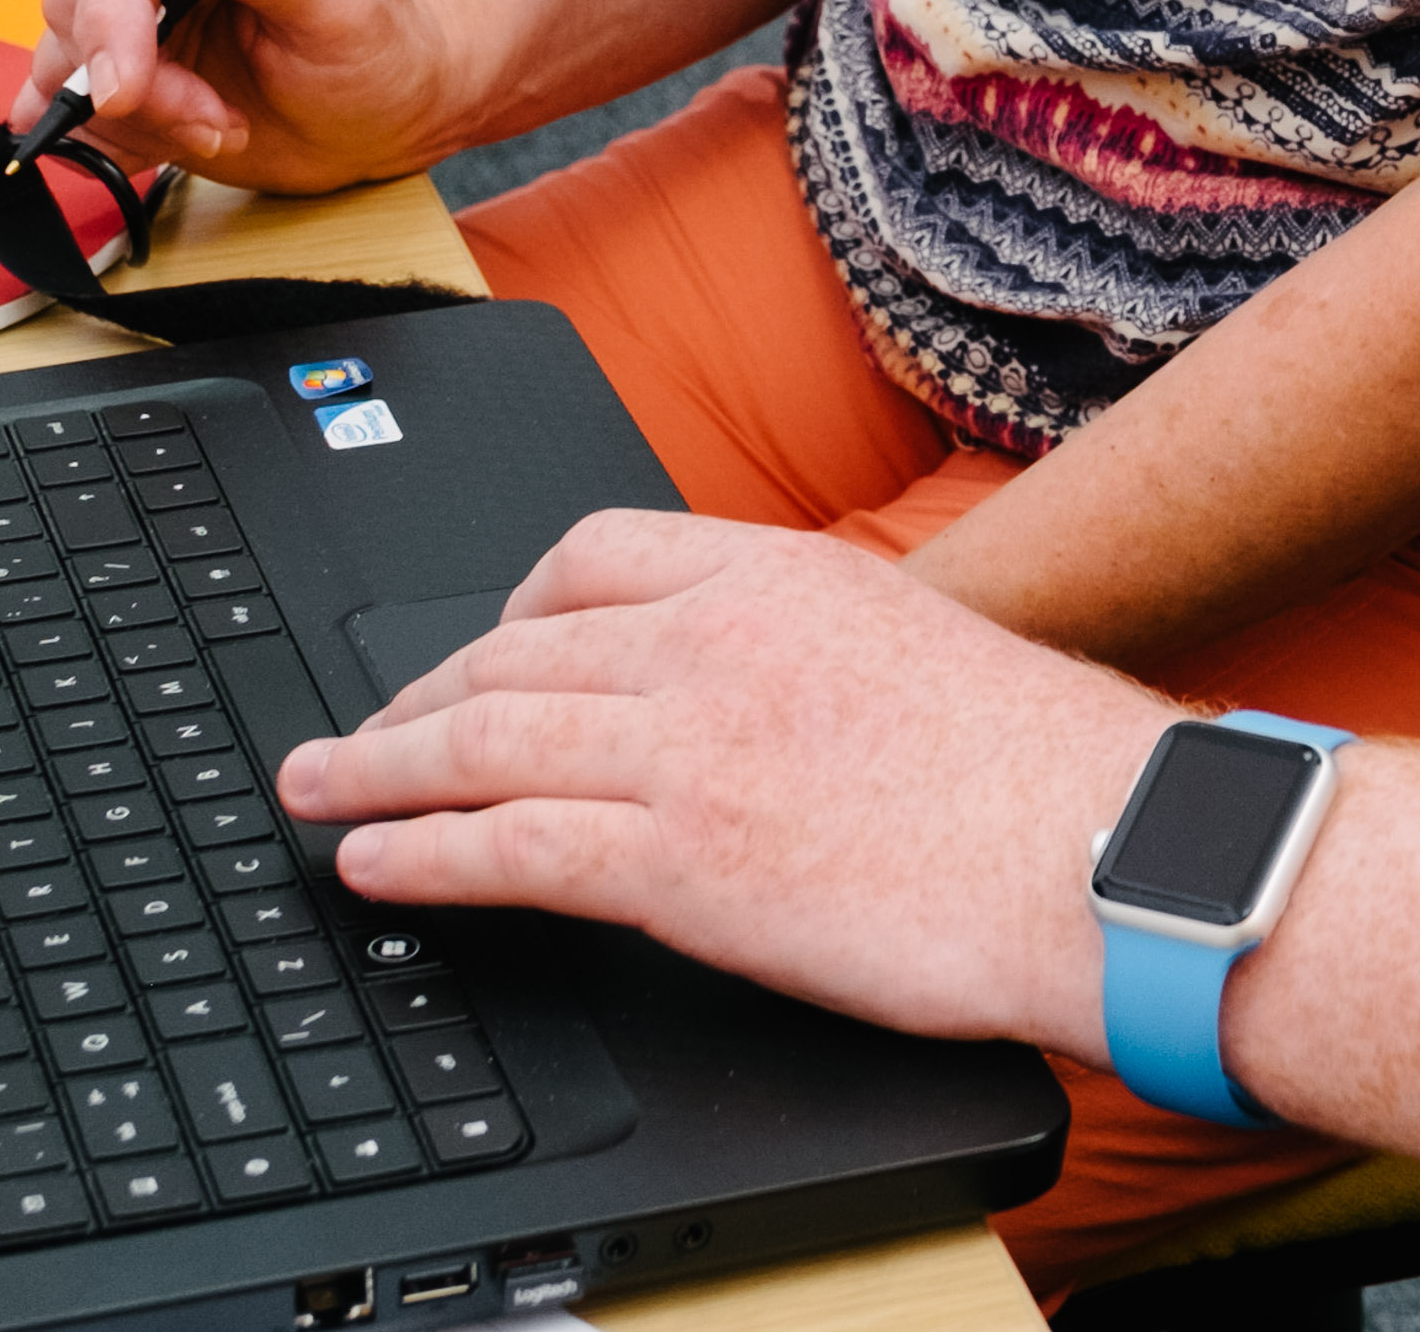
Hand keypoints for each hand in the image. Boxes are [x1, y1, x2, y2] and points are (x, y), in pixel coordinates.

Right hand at [32, 0, 475, 189]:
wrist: (382, 110)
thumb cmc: (379, 45)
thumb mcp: (350, 3)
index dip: (111, 15)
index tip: (125, 88)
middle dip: (137, 82)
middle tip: (215, 123)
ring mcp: (137, 2)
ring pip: (67, 57)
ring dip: (136, 116)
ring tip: (223, 129)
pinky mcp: (122, 62)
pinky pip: (70, 103)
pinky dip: (115, 137)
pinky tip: (180, 139)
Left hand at [284, 515, 1165, 1057]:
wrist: (1106, 853)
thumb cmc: (1052, 778)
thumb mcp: (919, 651)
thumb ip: (818, 654)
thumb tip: (772, 700)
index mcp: (777, 576)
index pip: (588, 556)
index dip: (501, 608)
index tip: (470, 647)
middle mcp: (716, 641)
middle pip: (511, 649)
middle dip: (413, 693)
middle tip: (353, 728)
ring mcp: (691, 747)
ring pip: (481, 738)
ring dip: (373, 767)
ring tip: (312, 790)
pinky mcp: (682, 861)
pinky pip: (506, 844)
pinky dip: (418, 852)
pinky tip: (371, 864)